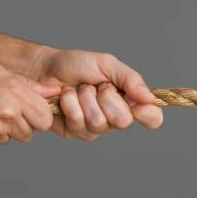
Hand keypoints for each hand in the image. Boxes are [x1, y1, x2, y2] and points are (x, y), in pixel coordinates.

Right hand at [0, 60, 59, 148]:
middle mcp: (5, 115)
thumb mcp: (1, 72)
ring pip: (12, 138)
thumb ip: (30, 86)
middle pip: (30, 132)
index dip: (40, 116)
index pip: (45, 119)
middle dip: (24, 124)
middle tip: (7, 112)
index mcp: (14, 95)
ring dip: (6, 129)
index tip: (31, 111)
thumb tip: (55, 92)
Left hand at [34, 48, 162, 140]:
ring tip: (79, 89)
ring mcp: (95, 128)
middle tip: (97, 86)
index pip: (152, 118)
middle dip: (107, 98)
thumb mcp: (107, 64)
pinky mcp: (75, 132)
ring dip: (85, 98)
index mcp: (129, 101)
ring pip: (98, 122)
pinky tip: (65, 97)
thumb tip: (149, 97)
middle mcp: (115, 118)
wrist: (44, 69)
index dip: (149, 115)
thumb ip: (130, 79)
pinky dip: (70, 103)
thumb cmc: (77, 65)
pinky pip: (78, 122)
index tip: (139, 106)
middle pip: (123, 121)